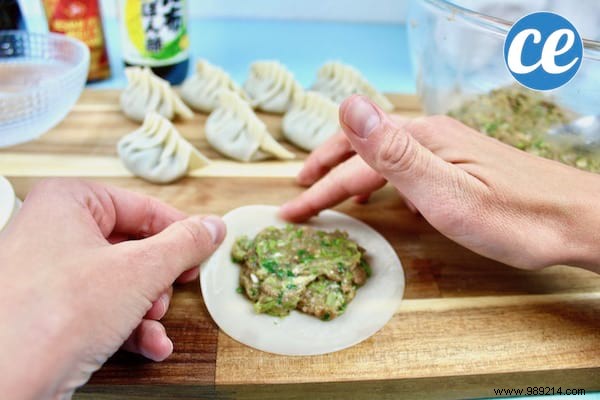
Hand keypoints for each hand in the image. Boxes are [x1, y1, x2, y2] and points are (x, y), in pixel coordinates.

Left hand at [0, 179, 225, 398]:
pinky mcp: (50, 312)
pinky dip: (128, 328)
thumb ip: (184, 244)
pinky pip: (100, 308)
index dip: (178, 231)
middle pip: (132, 247)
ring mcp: (49, 274)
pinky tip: (150, 346)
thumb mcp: (139, 271)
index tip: (204, 248)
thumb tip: (213, 227)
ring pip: (120, 282)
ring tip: (155, 324)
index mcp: (67, 203)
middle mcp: (53, 232)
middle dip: (158, 280)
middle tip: (174, 290)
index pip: (141, 207)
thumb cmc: (54, 315)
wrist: (3, 383)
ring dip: (148, 308)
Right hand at [280, 95, 599, 272]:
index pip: (354, 163)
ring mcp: (448, 150)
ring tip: (332, 194)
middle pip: (366, 150)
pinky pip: (409, 168)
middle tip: (300, 193)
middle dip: (326, 171)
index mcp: (422, 139)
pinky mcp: (462, 165)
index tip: (290, 213)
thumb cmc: (514, 217)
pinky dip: (385, 182)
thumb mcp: (445, 191)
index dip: (318, 189)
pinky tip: (390, 199)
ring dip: (352, 174)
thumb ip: (392, 152)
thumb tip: (349, 104)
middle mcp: (432, 137)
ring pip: (386, 158)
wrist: (576, 221)